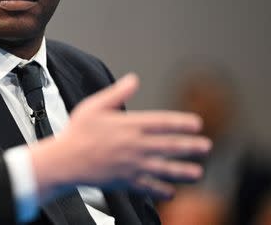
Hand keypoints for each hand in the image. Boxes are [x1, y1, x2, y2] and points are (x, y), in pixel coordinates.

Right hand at [29, 73, 211, 200]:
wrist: (65, 161)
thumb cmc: (77, 132)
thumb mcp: (94, 106)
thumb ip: (117, 93)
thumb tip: (133, 79)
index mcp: (129, 126)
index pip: (163, 123)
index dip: (182, 123)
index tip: (196, 124)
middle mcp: (135, 146)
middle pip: (170, 146)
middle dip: (190, 146)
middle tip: (205, 146)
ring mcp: (133, 166)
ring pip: (165, 169)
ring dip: (184, 171)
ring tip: (198, 172)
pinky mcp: (126, 182)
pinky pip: (149, 188)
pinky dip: (162, 190)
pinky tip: (171, 191)